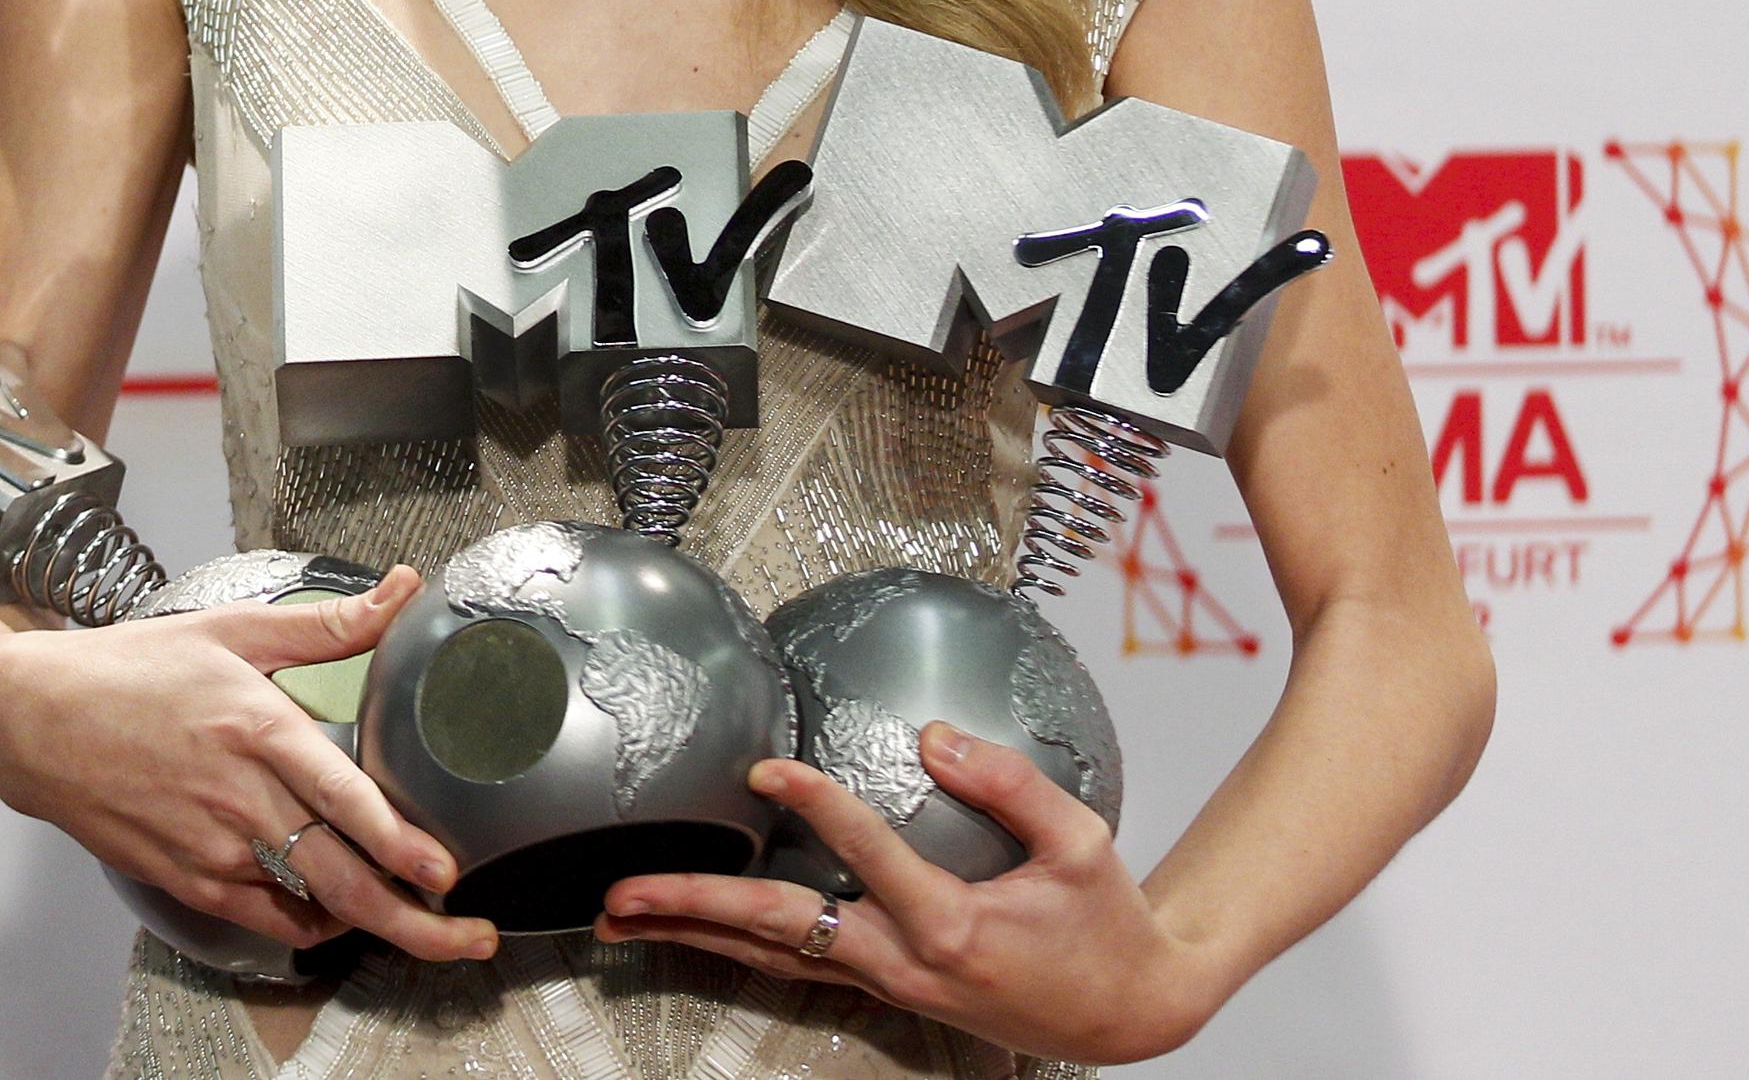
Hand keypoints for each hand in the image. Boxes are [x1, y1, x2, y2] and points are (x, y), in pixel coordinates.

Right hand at [0, 565, 498, 962]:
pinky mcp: (184, 877)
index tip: (447, 872)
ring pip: (308, 904)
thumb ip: (326, 624)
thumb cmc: (131, 668)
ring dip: (371, 924)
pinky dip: (308, 924)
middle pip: (339, 875)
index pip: (342, 796)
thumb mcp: (230, 630)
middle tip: (469, 939)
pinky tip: (336, 916)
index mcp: (254, 724)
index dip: (399, 842)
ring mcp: (209, 845)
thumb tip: (401, 588)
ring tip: (422, 930)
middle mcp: (236, 794)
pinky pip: (262, 917)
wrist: (33, 718)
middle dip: (414, 920)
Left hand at [593, 724, 1229, 1064]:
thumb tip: (934, 735)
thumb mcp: (1083, 845)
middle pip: (782, 929)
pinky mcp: (886, 986)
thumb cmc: (1105, 926)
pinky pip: (794, 965)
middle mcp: (906, 961)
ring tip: (620, 914)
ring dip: (693, 933)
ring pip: (772, 957)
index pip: (867, 856)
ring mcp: (889, 981)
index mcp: (952, 924)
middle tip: (624, 889)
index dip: (817, 807)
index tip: (767, 769)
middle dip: (696, 905)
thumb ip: (1009, 785)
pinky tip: (689, 931)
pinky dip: (733, 948)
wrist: (1127, 1013)